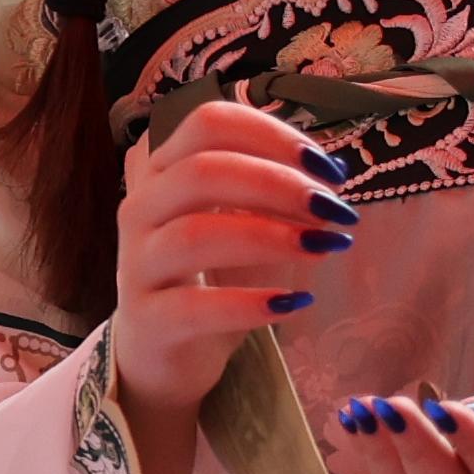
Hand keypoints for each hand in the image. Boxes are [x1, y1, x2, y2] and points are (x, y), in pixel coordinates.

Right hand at [109, 99, 353, 431]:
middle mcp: (142, 208)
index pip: (209, 123)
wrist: (165, 351)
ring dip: (271, 236)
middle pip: (202, 170)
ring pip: (195, 234)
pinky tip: (295, 302)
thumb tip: (333, 170)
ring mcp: (137, 264)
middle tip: (336, 208)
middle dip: (280, 184)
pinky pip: (194, 307)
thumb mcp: (241, 221)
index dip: (272, 135)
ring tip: (326, 247)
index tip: (327, 166)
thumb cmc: (211, 275)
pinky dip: (250, 303)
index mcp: (165, 170)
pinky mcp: (147, 320)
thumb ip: (275, 191)